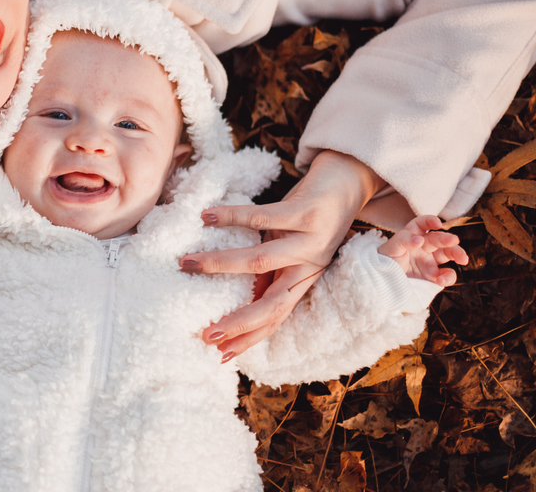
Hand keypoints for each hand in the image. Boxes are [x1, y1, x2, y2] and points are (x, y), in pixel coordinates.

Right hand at [179, 150, 383, 359]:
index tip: (221, 354)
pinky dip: (231, 217)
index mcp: (303, 279)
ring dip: (221, 265)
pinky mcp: (307, 212)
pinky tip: (207, 217)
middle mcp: (309, 266)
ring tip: (189, 264)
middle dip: (239, 322)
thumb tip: (236, 297)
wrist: (346, 182)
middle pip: (273, 305)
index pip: (276, 319)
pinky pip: (263, 216)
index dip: (250, 339)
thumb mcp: (288, 250)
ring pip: (261, 260)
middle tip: (207, 334)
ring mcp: (311, 240)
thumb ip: (268, 273)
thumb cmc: (307, 219)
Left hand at [378, 214, 466, 285]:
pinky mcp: (434, 277)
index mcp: (413, 235)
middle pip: (439, 239)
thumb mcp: (390, 248)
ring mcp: (431, 261)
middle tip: (454, 240)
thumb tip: (420, 239)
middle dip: (448, 239)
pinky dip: (448, 277)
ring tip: (463, 259)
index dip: (430, 221)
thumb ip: (403, 240)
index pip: (422, 224)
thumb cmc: (384, 261)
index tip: (437, 223)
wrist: (383, 283)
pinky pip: (447, 275)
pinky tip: (441, 280)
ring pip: (449, 254)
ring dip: (458, 254)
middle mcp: (424, 246)